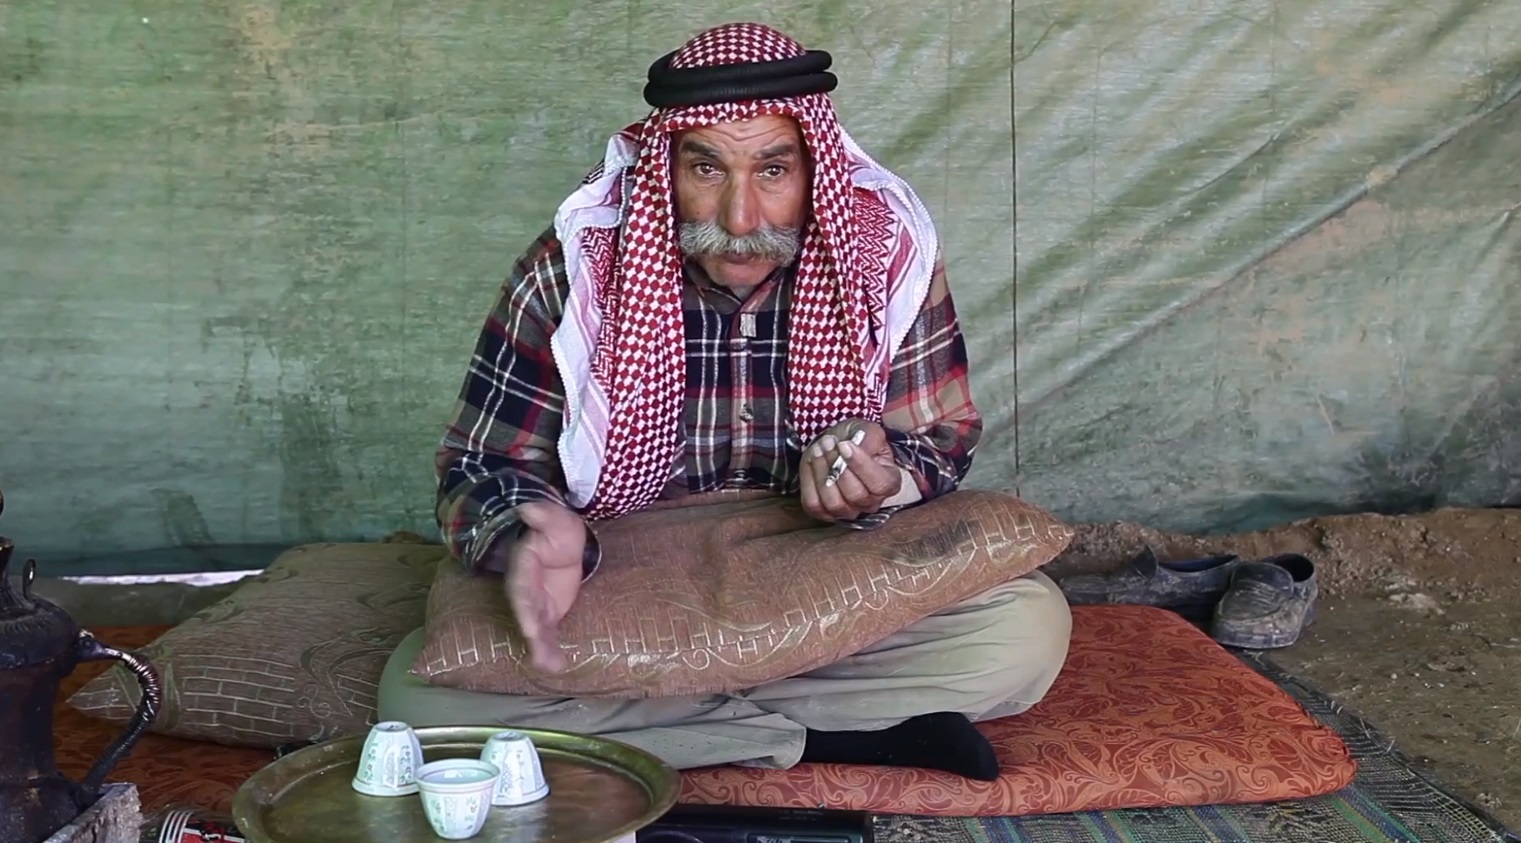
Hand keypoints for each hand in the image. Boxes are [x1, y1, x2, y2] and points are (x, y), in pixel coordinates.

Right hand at [494, 501, 585, 673]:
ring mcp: (535, 603)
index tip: (530, 623)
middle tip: (537, 649)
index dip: (525, 601)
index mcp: (523, 563)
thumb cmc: (556, 530)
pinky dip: (550, 650)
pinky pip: (547, 633)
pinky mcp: (547, 614)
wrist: (561, 543)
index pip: (521, 583)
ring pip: (535, 627)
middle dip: (531, 629)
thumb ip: (544, 516)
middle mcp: (525, 587)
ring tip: (550, 666)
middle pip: (525, 611)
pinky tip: (557, 666)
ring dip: (541, 647)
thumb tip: (528, 509)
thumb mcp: (556, 519)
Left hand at [799, 419, 903, 521]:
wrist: (837, 444)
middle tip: (829, 443)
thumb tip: (856, 448)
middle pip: (855, 495)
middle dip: (837, 466)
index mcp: (889, 483)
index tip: (844, 445)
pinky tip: (812, 461)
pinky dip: (809, 480)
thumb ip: (869, 438)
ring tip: (819, 449)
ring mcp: (847, 511)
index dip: (860, 465)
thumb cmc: (857, 439)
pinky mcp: (824, 512)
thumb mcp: (868, 430)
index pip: (879, 484)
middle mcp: (871, 503)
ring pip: (833, 502)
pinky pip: (814, 504)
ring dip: (822, 472)